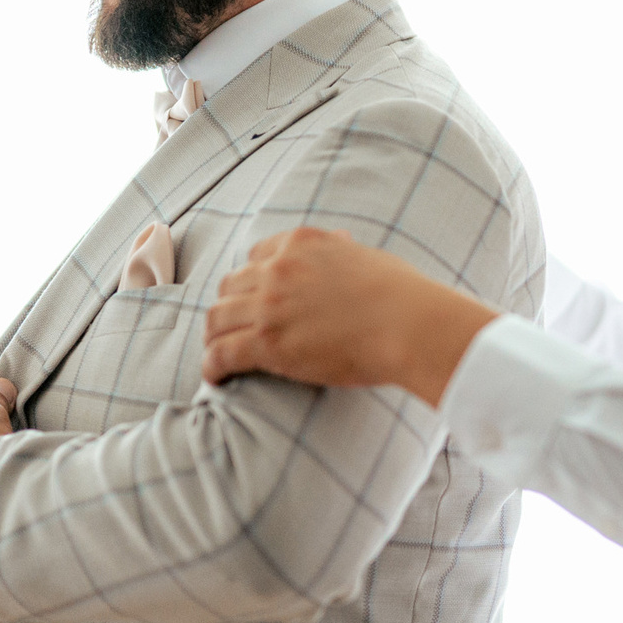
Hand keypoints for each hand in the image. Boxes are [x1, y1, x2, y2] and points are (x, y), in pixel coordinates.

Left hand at [201, 227, 497, 407]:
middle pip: (231, 286)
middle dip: (231, 307)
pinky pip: (222, 353)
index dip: (252, 280)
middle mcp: (278, 269)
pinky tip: (215, 378)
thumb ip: (342, 252)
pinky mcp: (268, 343)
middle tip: (233, 329)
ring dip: (215, 337)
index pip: (257, 256)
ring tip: (218, 354)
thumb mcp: (366, 256)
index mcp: (301, 243)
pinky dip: (212, 366)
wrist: (410, 325)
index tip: (254, 299)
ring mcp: (269, 305)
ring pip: (217, 318)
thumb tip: (342, 245)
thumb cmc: (402, 296)